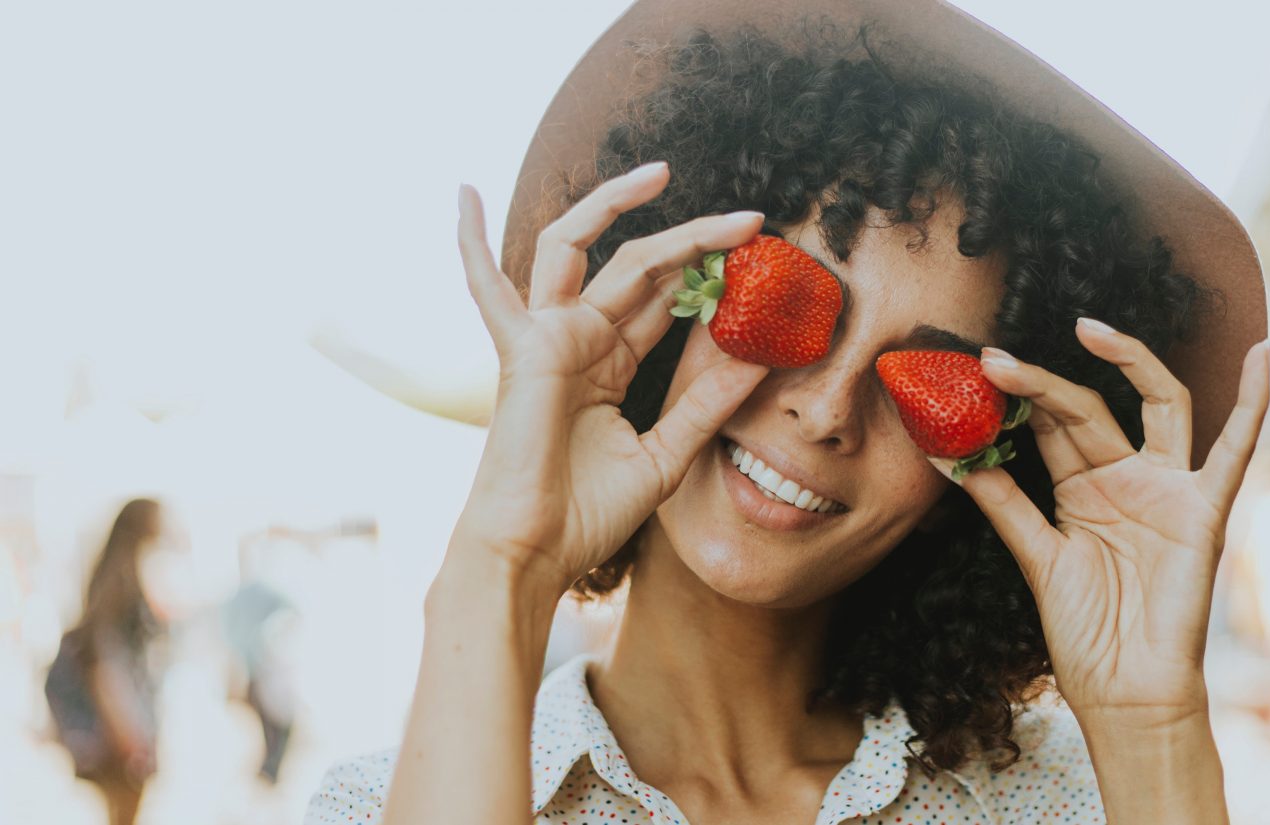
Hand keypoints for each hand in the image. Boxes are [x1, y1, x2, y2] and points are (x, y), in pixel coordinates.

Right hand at [448, 163, 768, 590]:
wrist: (538, 552)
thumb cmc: (588, 513)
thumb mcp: (667, 453)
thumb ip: (707, 404)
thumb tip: (760, 358)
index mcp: (607, 364)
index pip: (663, 301)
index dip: (710, 277)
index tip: (763, 262)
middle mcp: (577, 340)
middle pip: (638, 266)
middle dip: (694, 239)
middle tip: (751, 221)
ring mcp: (546, 338)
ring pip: (584, 248)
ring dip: (619, 205)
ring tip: (664, 172)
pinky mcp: (522, 348)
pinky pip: (487, 286)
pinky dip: (470, 240)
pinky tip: (464, 193)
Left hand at [931, 319, 1269, 721]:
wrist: (1126, 693)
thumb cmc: (1085, 635)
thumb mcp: (1037, 559)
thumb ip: (1004, 505)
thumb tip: (953, 458)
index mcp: (1083, 490)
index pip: (1051, 428)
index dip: (1015, 402)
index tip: (970, 376)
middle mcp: (1126, 479)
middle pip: (1088, 410)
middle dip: (1042, 384)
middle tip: (994, 360)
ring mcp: (1167, 490)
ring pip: (1153, 406)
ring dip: (1126, 363)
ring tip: (1087, 329)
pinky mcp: (1205, 511)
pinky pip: (1235, 452)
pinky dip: (1254, 404)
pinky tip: (1265, 356)